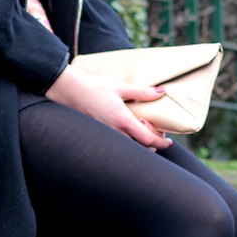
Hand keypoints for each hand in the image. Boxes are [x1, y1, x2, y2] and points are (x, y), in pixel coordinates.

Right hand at [44, 65, 172, 149]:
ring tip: (138, 128)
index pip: (148, 140)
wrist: (68, 91)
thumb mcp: (120, 87)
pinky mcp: (98, 136)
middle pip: (141, 148)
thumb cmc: (93, 88)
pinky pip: (117, 144)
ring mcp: (105, 136)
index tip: (168, 141)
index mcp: (122, 121)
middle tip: (153, 130)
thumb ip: (142, 92)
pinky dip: (126, 141)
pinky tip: (125, 130)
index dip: (161, 142)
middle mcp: (114, 133)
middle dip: (152, 143)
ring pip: (129, 148)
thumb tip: (161, 92)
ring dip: (139, 143)